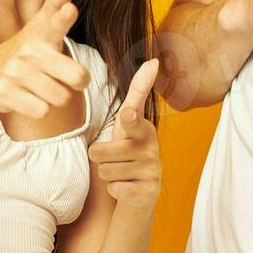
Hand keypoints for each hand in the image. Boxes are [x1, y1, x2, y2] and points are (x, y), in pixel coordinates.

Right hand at [0, 0, 90, 117]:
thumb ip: (57, 0)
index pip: (55, 21)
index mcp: (41, 33)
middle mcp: (29, 51)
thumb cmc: (24, 50)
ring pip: (60, 97)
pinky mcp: (5, 94)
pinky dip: (39, 109)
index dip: (63, 16)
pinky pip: (41, 110)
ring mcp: (16, 73)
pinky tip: (29, 99)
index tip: (69, 10)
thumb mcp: (40, 24)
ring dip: (56, 97)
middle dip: (76, 81)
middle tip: (64, 78)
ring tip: (44, 88)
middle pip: (77, 75)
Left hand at [86, 58, 161, 208]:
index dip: (128, 119)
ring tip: (121, 172)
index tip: (127, 115)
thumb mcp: (129, 121)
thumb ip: (138, 91)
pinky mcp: (148, 193)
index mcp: (145, 128)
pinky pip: (115, 189)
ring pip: (106, 171)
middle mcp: (152, 149)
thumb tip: (154, 60)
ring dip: (108, 174)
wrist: (140, 192)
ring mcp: (152, 171)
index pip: (132, 121)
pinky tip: (127, 187)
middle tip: (112, 157)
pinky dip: (115, 190)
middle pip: (100, 151)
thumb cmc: (129, 149)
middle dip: (99, 156)